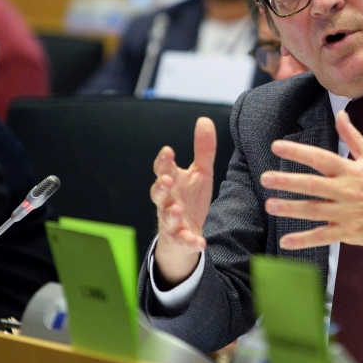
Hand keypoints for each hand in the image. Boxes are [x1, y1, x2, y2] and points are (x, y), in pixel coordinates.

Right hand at [150, 117, 215, 285]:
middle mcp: (167, 201)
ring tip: (176, 209)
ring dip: (170, 213)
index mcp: (172, 183)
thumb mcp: (200, 173)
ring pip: (166, 216)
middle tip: (166, 179)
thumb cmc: (190, 199)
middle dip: (161, 186)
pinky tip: (201, 242)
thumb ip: (203, 150)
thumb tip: (204, 119)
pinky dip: (191, 242)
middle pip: (158, 193)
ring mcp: (171, 221)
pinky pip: (184, 241)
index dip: (164, 161)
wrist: (185, 234)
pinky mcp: (180, 239)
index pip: (163, 169)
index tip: (168, 151)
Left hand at [259, 110, 362, 256]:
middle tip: (265, 178)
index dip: (298, 152)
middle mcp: (347, 191)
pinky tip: (285, 241)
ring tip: (270, 205)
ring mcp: (347, 213)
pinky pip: (322, 237)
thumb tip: (341, 115)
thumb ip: (353, 137)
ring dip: (290, 208)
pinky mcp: (348, 232)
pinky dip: (303, 240)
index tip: (277, 147)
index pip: (321, 158)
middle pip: (313, 185)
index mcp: (351, 171)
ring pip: (314, 211)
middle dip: (287, 181)